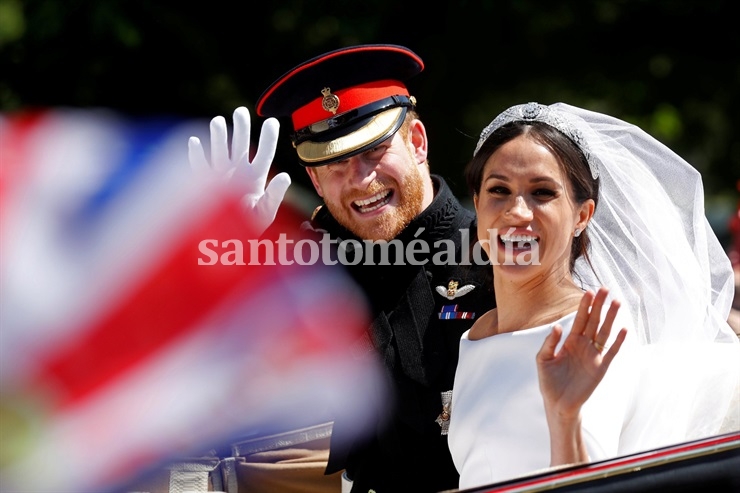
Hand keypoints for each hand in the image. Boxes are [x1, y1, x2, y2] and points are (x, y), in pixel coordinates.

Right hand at [188, 106, 290, 235]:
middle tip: (241, 111)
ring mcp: (221, 178)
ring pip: (220, 152)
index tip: (272, 121)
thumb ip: (275, 194)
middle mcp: (238, 174)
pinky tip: (194, 142)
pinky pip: (199, 167)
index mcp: (256, 178)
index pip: (264, 153)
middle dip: (240, 128)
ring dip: (219, 137)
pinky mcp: (205, 185)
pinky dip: (196, 155)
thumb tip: (286, 176)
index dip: (268, 138)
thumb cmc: (250, 229)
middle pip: (240, 146)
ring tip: (218, 121)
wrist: (229, 242)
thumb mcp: (266, 212)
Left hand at [536, 287, 627, 420]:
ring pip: (604, 332)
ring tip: (617, 302)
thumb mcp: (543, 360)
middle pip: (593, 321)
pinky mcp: (601, 368)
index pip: (579, 319)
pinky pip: (611, 352)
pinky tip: (624, 329)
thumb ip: (549, 343)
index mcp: (569, 341)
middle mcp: (583, 345)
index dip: (584, 306)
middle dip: (599, 305)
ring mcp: (593, 356)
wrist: (558, 404)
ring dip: (611, 318)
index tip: (588, 292)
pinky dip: (618, 342)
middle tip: (604, 289)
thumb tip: (558, 326)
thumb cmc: (549, 382)